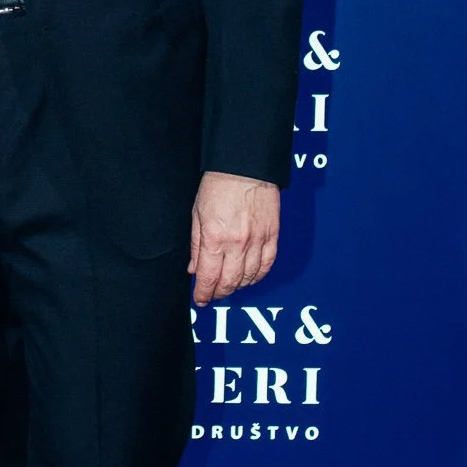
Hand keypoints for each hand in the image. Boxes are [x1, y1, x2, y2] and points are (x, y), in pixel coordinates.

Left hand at [189, 171, 279, 306]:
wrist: (245, 167)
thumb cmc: (218, 186)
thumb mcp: (196, 215)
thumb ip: (196, 245)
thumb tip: (194, 269)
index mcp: (215, 239)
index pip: (209, 278)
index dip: (203, 293)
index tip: (200, 299)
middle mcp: (238, 244)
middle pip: (230, 282)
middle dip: (219, 293)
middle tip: (212, 296)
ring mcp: (258, 241)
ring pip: (249, 277)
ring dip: (237, 286)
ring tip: (228, 287)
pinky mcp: (272, 236)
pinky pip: (267, 265)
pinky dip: (258, 276)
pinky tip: (249, 278)